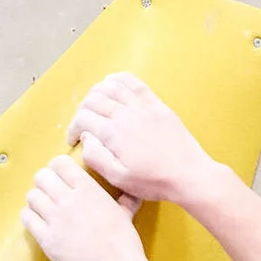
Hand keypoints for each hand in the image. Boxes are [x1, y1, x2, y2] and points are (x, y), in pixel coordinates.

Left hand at [23, 156, 142, 260]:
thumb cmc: (124, 244)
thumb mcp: (126, 215)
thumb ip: (126, 201)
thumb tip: (133, 195)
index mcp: (88, 189)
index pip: (59, 163)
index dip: (57, 168)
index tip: (61, 177)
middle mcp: (69, 200)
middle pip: (41, 177)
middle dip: (45, 183)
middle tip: (51, 193)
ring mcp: (56, 219)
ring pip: (32, 196)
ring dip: (37, 200)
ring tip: (44, 209)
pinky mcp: (47, 239)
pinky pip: (27, 218)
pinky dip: (31, 217)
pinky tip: (39, 222)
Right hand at [67, 73, 220, 210]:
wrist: (189, 175)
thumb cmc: (154, 181)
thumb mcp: (119, 178)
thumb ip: (96, 158)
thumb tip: (85, 138)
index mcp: (114, 133)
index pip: (83, 118)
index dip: (72, 128)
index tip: (73, 139)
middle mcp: (126, 114)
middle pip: (94, 100)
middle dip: (82, 110)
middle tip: (82, 123)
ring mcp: (143, 107)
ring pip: (112, 87)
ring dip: (96, 92)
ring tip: (92, 103)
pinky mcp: (157, 105)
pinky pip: (135, 84)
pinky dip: (119, 79)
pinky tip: (112, 82)